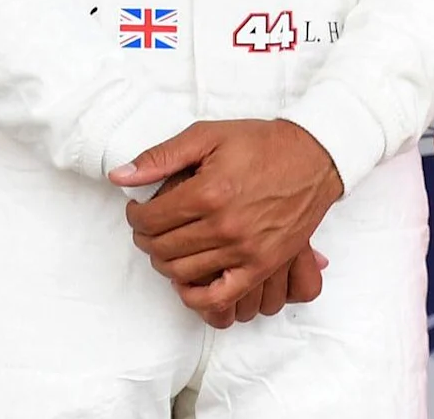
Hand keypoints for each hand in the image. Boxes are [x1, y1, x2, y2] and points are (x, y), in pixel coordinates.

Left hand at [110, 119, 344, 324]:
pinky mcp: (262, 267)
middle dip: (146, 239)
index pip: (150, 220)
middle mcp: (224, 226)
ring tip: (167, 246)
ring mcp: (244, 251)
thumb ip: (161, 157)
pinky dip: (195, 296)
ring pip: (182, 273)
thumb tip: (120, 177)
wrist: (313, 158)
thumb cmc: (260, 144)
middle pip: (162, 249)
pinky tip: (188, 279)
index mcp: (208, 192)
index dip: (135, 217)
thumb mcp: (207, 136)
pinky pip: (218, 298)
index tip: (138, 211)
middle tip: (149, 228)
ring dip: (164, 263)